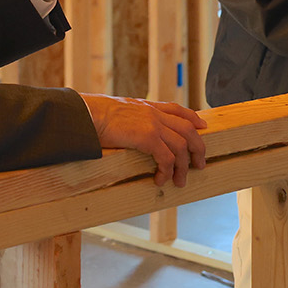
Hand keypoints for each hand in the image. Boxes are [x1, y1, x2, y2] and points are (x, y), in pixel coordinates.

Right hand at [79, 94, 206, 187]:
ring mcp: (152, 124)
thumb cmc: (94, 115)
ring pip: (181, 146)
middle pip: (188, 129)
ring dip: (183, 167)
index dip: (193, 118)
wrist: (85, 114)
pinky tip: (160, 180)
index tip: (202, 127)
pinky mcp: (147, 137)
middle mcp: (154, 113)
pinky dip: (167, 171)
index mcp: (147, 106)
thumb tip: (127, 129)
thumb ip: (130, 118)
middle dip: (198, 148)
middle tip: (199, 164)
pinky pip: (166, 158)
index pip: (177, 109)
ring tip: (179, 181)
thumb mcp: (117, 111)